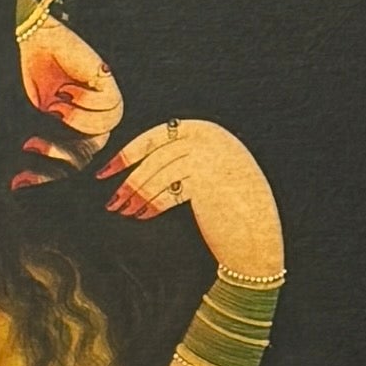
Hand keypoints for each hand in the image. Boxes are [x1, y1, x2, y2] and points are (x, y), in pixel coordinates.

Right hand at [17, 14, 126, 161]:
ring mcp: (101, 95)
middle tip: (33, 146)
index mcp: (76, 124)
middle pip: (93, 149)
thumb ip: (45, 136)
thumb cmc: (30, 72)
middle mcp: (91, 112)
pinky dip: (85, 102)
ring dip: (76, 121)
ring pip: (106, 128)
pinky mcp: (106, 78)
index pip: (76, 159)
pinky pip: (110, 106)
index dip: (52, 174)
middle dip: (62, 155)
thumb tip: (25, 175)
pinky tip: (67, 89)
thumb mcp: (34, 111)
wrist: (31, 39)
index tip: (21, 180)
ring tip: (54, 104)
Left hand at [104, 117, 282, 280]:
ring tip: (121, 210)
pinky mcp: (206, 181)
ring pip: (157, 174)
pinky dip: (151, 204)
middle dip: (127, 177)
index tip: (106, 170)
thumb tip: (140, 161)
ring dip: (135, 194)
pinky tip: (140, 215)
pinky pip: (167, 191)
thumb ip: (184, 156)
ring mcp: (209, 157)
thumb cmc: (231, 206)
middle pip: (154, 155)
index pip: (158, 135)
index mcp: (208, 130)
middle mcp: (210, 138)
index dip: (128, 153)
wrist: (258, 234)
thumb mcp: (211, 169)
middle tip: (109, 197)